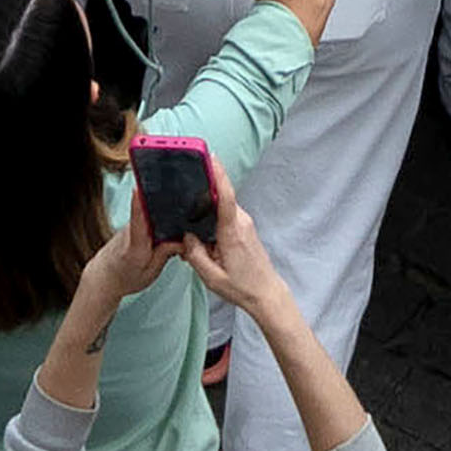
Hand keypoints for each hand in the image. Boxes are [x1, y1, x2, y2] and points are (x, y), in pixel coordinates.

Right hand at [182, 167, 303, 329]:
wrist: (265, 293)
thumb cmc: (241, 287)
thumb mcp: (211, 277)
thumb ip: (195, 255)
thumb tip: (185, 235)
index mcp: (232, 231)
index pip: (226, 196)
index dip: (218, 174)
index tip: (210, 157)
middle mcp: (241, 222)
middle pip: (221, 198)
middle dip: (203, 191)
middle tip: (184, 186)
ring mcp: (244, 223)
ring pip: (222, 208)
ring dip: (208, 209)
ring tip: (189, 217)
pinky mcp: (244, 228)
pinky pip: (226, 215)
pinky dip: (214, 218)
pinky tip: (203, 232)